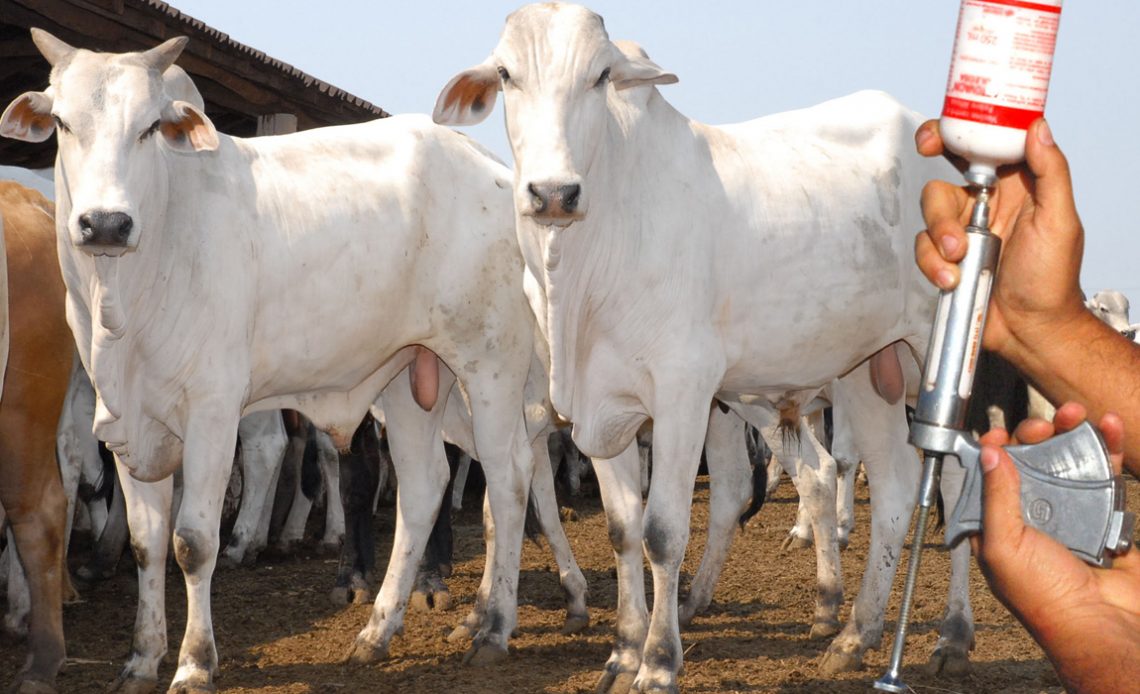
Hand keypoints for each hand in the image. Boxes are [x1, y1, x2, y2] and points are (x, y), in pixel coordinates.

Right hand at [913, 119, 1089, 363]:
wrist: (1031, 329)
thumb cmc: (1052, 279)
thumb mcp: (1060, 220)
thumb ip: (1050, 171)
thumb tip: (1037, 127)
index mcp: (1016, 186)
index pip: (982, 147)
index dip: (954, 135)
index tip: (935, 137)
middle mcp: (985, 205)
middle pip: (943, 182)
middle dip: (939, 202)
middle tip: (940, 222)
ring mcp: (962, 233)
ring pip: (929, 217)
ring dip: (939, 236)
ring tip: (959, 258)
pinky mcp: (944, 260)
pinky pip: (923, 250)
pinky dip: (933, 264)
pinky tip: (953, 278)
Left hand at [973, 402, 1139, 690]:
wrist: (1104, 624)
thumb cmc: (1045, 597)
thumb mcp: (1003, 547)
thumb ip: (995, 499)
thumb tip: (988, 455)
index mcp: (996, 527)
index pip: (988, 479)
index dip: (991, 452)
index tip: (999, 433)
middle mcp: (1030, 519)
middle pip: (1029, 463)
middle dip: (1035, 435)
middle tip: (1044, 424)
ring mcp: (1069, 516)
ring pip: (1066, 463)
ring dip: (1072, 433)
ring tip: (1078, 412)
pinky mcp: (1104, 516)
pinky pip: (1104, 476)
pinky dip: (1107, 449)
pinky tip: (1107, 428)